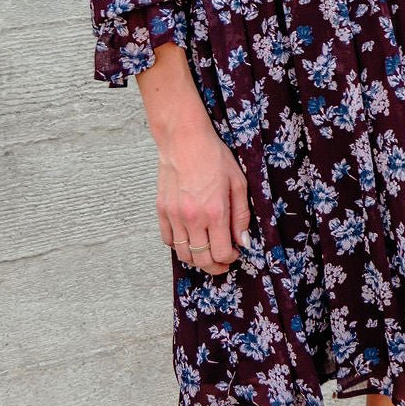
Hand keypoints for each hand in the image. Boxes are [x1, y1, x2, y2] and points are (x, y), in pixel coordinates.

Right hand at [155, 107, 251, 278]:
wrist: (184, 139)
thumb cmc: (214, 157)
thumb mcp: (238, 182)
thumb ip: (242, 215)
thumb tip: (243, 241)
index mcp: (215, 212)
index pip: (222, 253)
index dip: (231, 259)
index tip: (235, 253)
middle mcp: (193, 218)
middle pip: (202, 260)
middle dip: (215, 266)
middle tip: (223, 261)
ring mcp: (174, 216)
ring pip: (184, 254)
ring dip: (197, 259)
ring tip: (207, 250)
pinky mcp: (161, 210)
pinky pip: (168, 240)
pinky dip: (179, 245)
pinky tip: (190, 238)